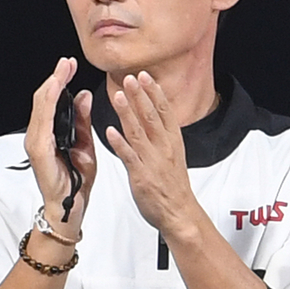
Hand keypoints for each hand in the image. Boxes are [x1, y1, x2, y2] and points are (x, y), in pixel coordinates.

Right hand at [24, 57, 95, 228]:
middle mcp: (39, 136)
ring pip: (42, 106)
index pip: (52, 101)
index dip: (60, 81)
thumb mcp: (85, 145)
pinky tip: (57, 90)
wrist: (71, 209)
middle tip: (68, 62)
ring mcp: (37, 143)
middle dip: (56, 78)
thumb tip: (85, 95)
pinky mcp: (39, 151)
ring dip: (53, 85)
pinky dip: (49, 103)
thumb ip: (82, 121)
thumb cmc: (76, 181)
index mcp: (50, 134)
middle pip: (44, 99)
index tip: (70, 66)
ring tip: (63, 70)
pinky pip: (43, 122)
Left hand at [106, 72, 196, 236]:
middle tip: (130, 78)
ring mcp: (152, 161)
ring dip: (128, 113)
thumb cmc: (174, 186)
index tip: (145, 76)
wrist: (179, 212)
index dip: (154, 92)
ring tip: (118, 96)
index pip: (164, 110)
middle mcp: (163, 147)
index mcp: (172, 141)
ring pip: (138, 132)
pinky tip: (110, 131)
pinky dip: (120, 144)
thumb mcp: (174, 154)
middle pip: (151, 116)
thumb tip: (153, 115)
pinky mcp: (141, 175)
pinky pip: (129, 157)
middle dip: (140, 95)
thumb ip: (162, 134)